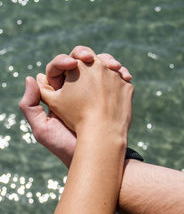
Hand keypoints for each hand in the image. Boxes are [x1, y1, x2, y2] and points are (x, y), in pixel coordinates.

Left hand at [20, 46, 132, 167]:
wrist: (93, 158)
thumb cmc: (66, 146)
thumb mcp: (42, 129)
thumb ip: (30, 105)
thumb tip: (33, 76)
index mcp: (58, 95)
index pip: (57, 69)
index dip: (62, 61)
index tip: (71, 63)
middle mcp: (76, 90)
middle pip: (79, 63)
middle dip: (85, 55)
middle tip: (89, 57)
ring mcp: (95, 92)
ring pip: (98, 68)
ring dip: (107, 61)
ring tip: (113, 65)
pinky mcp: (110, 95)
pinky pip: (114, 79)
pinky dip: (120, 74)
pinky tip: (124, 74)